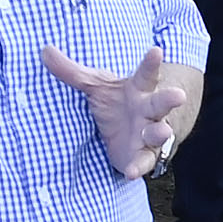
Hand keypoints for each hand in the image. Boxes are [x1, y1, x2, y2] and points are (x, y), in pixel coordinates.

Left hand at [42, 39, 195, 176]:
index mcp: (139, 89)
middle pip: (161, 102)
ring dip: (160, 133)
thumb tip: (44, 50)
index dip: (152, 62)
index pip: (147, 73)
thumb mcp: (95, 86)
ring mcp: (149, 134)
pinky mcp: (143, 156)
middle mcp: (149, 111)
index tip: (157, 50)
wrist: (132, 133)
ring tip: (162, 131)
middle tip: (178, 95)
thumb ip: (72, 72)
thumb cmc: (116, 104)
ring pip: (159, 133)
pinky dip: (138, 167)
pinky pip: (143, 162)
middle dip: (170, 99)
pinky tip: (130, 171)